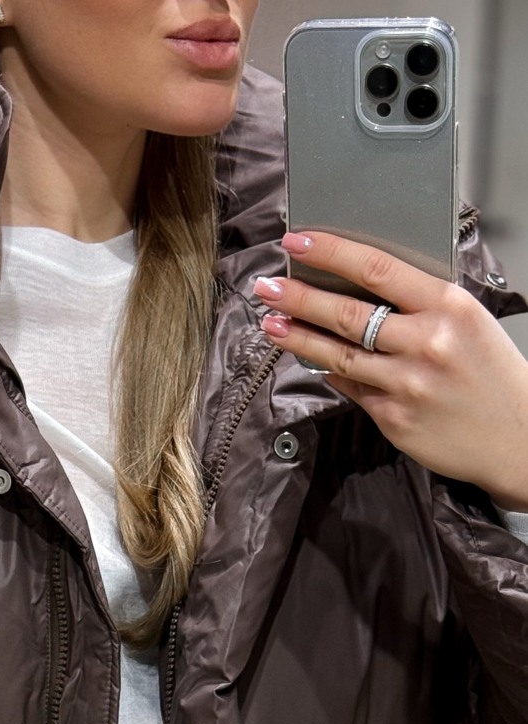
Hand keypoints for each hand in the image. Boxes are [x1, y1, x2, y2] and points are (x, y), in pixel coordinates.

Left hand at [252, 230, 527, 511]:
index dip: (331, 253)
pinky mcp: (394, 419)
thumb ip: (420, 304)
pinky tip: (311, 362)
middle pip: (347, 313)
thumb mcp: (468, 320)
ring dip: (299, 338)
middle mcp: (426, 343)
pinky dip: (330, 373)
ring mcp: (407, 384)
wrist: (516, 436)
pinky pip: (352, 389)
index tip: (298, 241)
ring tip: (272, 323)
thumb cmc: (492, 374)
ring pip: (338, 354)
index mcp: (447, 307)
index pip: (377, 269)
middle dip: (299, 297)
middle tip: (268, 286)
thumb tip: (362, 288)